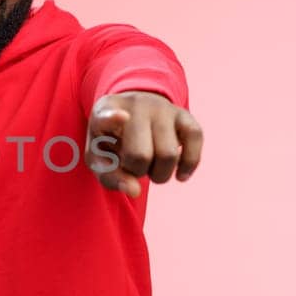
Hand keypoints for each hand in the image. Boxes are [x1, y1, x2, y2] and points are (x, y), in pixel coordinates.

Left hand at [87, 91, 203, 196]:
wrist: (130, 113)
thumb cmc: (111, 141)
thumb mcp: (100, 159)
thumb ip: (111, 177)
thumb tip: (135, 191)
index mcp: (104, 112)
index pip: (106, 116)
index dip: (112, 118)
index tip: (121, 116)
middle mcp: (135, 104)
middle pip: (141, 155)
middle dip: (138, 172)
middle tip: (132, 165)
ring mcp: (161, 107)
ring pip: (169, 155)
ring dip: (160, 173)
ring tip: (150, 165)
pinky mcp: (183, 113)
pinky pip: (195, 139)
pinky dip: (189, 164)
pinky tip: (180, 175)